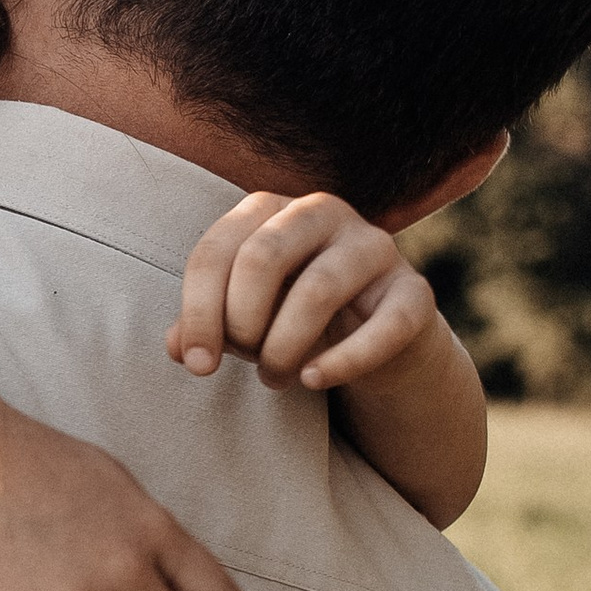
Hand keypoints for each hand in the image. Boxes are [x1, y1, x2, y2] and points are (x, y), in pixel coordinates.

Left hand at [170, 192, 440, 394]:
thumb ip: (206, 325)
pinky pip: (383, 326)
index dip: (199, 311)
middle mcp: (322, 213)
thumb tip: (176, 347)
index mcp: (269, 209)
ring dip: (284, 347)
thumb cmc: (291, 317)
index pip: (217, 249)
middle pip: (263, 257)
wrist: (375, 338)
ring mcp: (374, 246)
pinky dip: (343, 360)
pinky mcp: (415, 291)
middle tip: (243, 361)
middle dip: (242, 322)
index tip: (197, 364)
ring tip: (274, 379)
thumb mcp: (241, 317)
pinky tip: (313, 380)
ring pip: (318, 290)